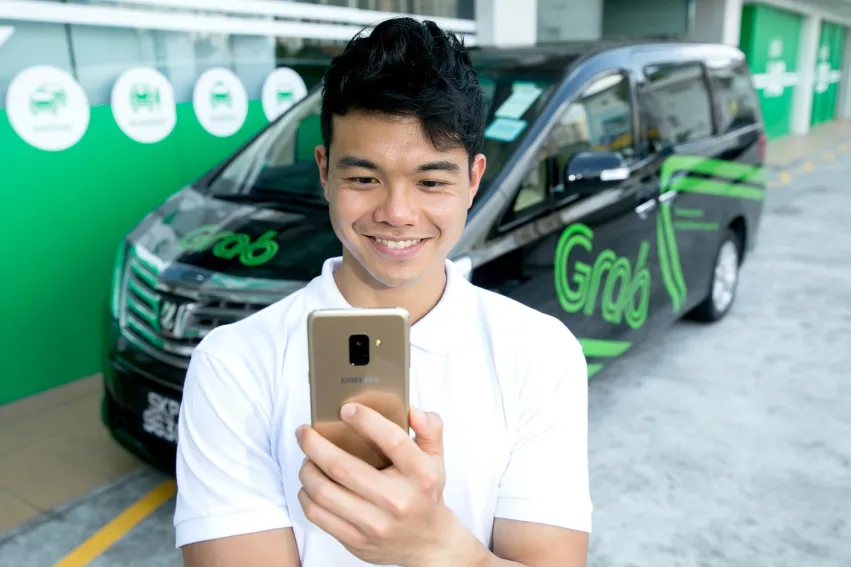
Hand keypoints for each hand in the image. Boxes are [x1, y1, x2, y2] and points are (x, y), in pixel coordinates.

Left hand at [296, 403, 466, 566]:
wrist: (427, 543)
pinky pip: (318, 515)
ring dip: (307, 469)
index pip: (393, 440)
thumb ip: (429, 429)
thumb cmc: (424, 492)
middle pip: (343, 467)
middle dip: (315, 444)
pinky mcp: (357, 541)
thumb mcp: (436, 458)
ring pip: (324, 492)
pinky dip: (306, 494)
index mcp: (420, 475)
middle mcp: (398, 500)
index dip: (366, 421)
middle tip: (304, 432)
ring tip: (307, 457)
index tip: (346, 409)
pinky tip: (310, 483)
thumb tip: (412, 411)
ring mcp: (376, 524)